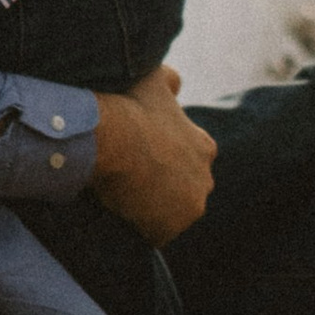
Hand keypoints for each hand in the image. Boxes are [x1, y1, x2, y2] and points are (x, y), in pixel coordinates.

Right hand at [90, 65, 215, 246]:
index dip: (164, 162)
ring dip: (152, 210)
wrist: (109, 135)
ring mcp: (189, 207)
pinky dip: (139, 229)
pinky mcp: (168, 229)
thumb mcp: (155, 79)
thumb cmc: (130, 104)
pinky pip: (154, 235)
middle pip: (183, 191)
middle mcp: (205, 179)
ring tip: (122, 197)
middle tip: (130, 179)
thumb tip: (177, 84)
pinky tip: (119, 212)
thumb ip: (171, 81)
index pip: (189, 163)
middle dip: (163, 188)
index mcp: (205, 147)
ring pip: (170, 214)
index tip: (141, 158)